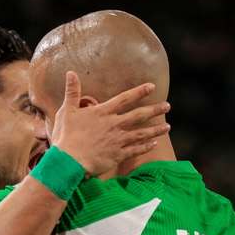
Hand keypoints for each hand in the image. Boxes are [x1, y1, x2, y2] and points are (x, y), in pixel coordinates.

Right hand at [50, 71, 169, 176]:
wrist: (69, 162)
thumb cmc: (66, 136)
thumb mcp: (67, 111)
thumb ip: (72, 92)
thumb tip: (71, 73)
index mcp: (103, 113)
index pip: (125, 99)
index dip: (139, 91)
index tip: (151, 86)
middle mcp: (114, 125)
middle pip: (139, 115)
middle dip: (154, 110)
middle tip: (167, 106)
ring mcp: (118, 141)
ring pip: (141, 133)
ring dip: (155, 130)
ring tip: (167, 127)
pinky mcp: (117, 155)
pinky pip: (136, 150)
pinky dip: (145, 147)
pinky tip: (154, 144)